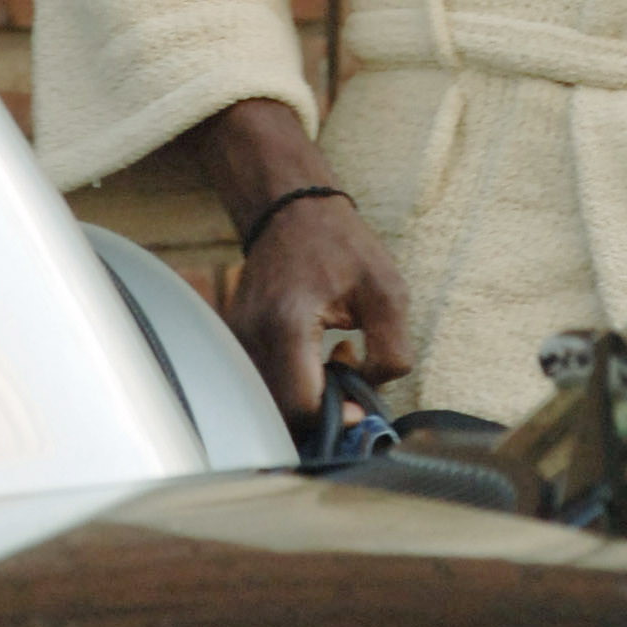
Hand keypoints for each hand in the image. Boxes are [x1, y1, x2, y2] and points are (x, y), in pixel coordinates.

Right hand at [230, 196, 412, 424]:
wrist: (293, 210)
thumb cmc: (342, 246)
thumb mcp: (388, 292)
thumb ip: (390, 351)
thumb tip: (369, 392)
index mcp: (287, 324)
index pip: (301, 406)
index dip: (335, 416)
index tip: (359, 402)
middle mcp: (251, 336)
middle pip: (283, 412)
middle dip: (323, 409)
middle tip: (351, 374)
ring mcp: (237, 339)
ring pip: (271, 401)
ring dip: (306, 396)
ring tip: (334, 360)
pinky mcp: (235, 340)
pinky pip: (262, 382)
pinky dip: (291, 382)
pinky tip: (313, 354)